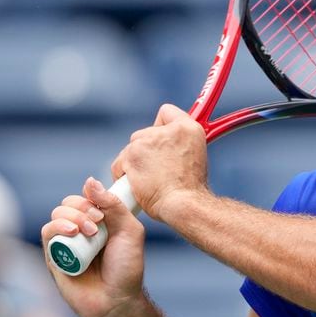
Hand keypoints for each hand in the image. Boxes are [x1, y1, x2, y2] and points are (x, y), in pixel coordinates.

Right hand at [41, 177, 144, 316]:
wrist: (116, 299)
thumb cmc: (126, 267)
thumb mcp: (130, 231)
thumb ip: (114, 205)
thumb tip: (90, 181)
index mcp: (100, 220)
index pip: (88, 196)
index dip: (93, 197)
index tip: (104, 210)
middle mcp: (81, 228)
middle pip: (70, 202)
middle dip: (83, 206)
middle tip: (98, 222)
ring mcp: (67, 241)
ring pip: (58, 214)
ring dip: (73, 216)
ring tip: (89, 232)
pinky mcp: (54, 255)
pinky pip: (47, 232)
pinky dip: (58, 226)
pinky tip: (72, 232)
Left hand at [114, 104, 208, 220]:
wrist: (183, 204)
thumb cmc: (190, 188)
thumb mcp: (196, 156)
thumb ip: (181, 144)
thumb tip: (168, 147)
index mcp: (189, 128)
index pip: (167, 112)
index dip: (162, 126)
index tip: (162, 140)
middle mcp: (168, 130)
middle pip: (145, 133)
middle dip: (146, 149)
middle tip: (156, 168)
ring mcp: (147, 141)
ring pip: (132, 148)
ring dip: (135, 162)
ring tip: (147, 180)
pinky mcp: (131, 155)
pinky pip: (119, 162)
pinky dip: (123, 173)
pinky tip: (135, 184)